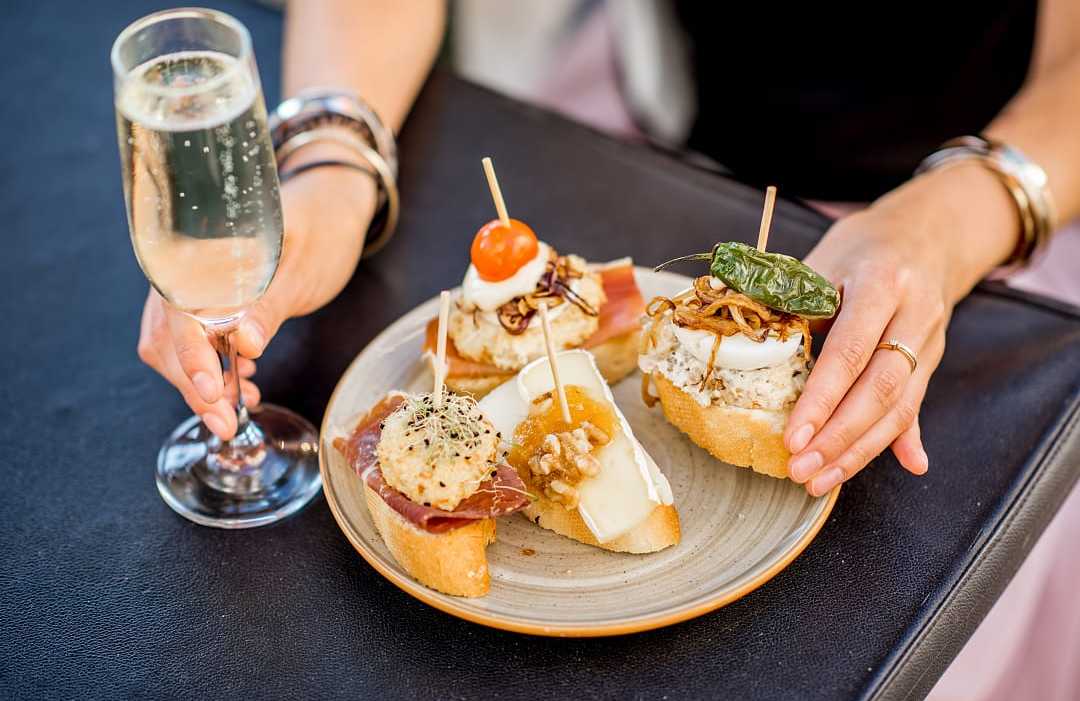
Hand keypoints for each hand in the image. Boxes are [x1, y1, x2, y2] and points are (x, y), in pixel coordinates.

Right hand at [137, 159, 376, 439]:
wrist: (329, 209)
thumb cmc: (319, 229)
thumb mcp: (303, 270)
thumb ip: (270, 304)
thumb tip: (243, 344)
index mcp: (204, 252)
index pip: (179, 312)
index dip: (192, 357)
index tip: (213, 393)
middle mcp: (186, 270)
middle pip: (166, 337)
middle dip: (194, 385)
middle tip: (226, 423)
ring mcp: (192, 286)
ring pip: (173, 345)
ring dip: (200, 383)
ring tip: (237, 408)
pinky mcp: (207, 300)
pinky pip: (193, 340)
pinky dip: (211, 369)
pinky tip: (242, 383)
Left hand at [784, 163, 1018, 495]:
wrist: (925, 232)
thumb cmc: (861, 248)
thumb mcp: (822, 262)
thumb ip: (789, 306)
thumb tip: (737, 343)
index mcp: (881, 282)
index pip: (850, 350)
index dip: (822, 398)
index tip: (793, 435)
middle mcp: (914, 313)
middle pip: (880, 387)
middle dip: (838, 437)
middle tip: (801, 468)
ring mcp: (930, 340)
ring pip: (901, 405)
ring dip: (860, 450)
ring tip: (821, 479)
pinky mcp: (932, 360)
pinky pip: (916, 405)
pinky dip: (906, 438)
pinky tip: (907, 466)